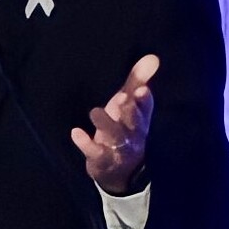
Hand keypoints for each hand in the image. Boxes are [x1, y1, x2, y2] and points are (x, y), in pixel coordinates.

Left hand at [74, 54, 159, 191]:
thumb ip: (137, 81)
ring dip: (106, 124)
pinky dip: (85, 143)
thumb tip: (153, 57)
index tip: (141, 89)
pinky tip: (76, 132)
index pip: (146, 109)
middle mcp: (133, 134)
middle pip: (134, 123)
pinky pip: (94, 152)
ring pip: (115, 137)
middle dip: (130, 112)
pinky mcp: (101, 160)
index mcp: (141, 119)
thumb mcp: (130, 105)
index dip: (144, 100)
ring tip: (95, 111)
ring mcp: (118, 149)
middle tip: (123, 97)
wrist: (119, 171)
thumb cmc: (124, 128)